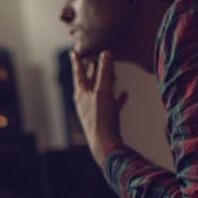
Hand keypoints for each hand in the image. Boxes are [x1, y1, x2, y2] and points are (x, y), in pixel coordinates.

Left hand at [72, 50, 127, 165]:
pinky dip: (116, 98)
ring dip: (106, 82)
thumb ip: (105, 73)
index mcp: (81, 94)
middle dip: (94, 70)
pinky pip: (110, 105)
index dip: (77, 61)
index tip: (74, 52)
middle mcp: (85, 102)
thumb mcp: (103, 92)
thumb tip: (105, 53)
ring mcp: (94, 111)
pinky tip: (124, 94)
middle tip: (95, 58)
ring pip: (100, 92)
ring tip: (113, 73)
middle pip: (89, 82)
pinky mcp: (104, 120)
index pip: (79, 73)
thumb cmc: (101, 118)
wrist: (105, 145)